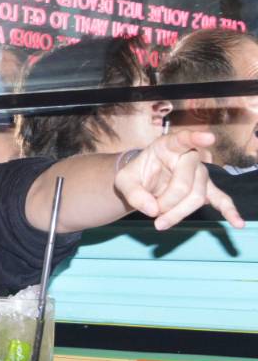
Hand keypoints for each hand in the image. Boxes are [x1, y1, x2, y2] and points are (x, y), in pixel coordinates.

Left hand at [115, 129, 243, 229]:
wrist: (143, 183)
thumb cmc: (136, 176)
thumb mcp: (123, 181)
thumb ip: (133, 193)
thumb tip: (152, 210)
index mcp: (168, 146)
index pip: (183, 139)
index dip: (195, 139)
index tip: (208, 138)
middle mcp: (189, 157)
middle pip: (186, 184)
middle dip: (167, 203)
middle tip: (152, 213)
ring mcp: (200, 173)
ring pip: (197, 197)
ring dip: (177, 213)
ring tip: (159, 222)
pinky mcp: (206, 189)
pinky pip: (221, 200)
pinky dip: (229, 211)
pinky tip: (237, 223)